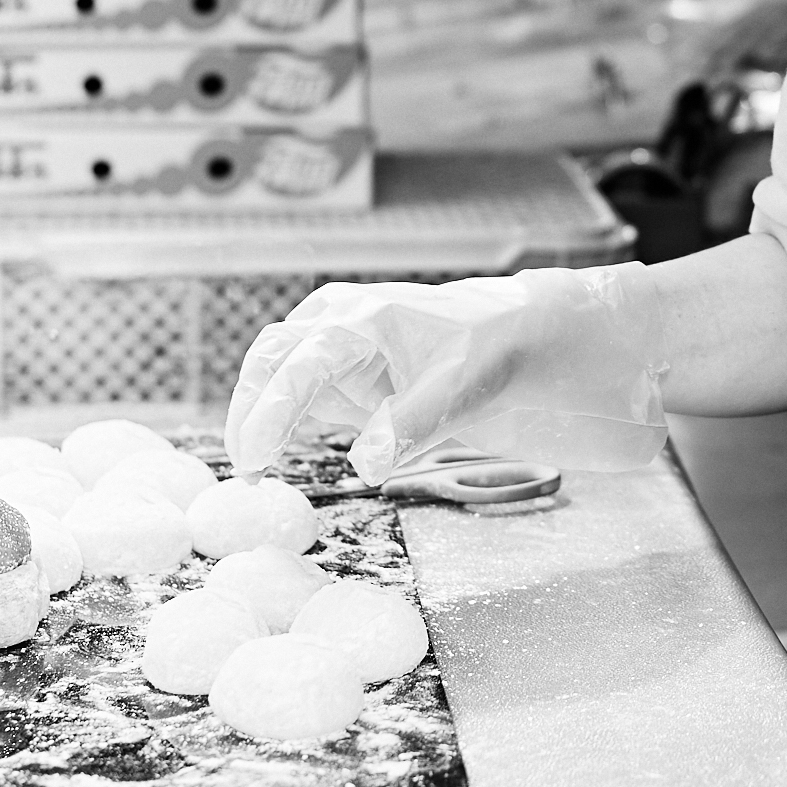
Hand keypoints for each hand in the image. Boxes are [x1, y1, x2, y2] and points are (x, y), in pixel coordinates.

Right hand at [224, 263, 666, 481]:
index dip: (268, 412)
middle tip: (245, 470)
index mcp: (363, 317)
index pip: (298, 364)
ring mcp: (346, 352)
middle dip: (248, 409)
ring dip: (261, 414)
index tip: (253, 460)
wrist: (541, 335)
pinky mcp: (357, 380)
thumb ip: (412, 421)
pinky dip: (286, 423)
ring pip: (279, 375)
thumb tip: (361, 465)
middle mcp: (342, 327)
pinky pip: (306, 399)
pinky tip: (283, 457)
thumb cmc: (504, 344)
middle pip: (271, 361)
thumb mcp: (468, 383)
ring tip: (256, 470)